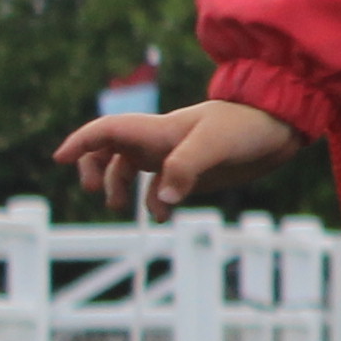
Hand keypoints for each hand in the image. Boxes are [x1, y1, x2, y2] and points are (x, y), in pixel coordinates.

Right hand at [53, 98, 298, 218]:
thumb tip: (161, 199)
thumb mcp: (215, 144)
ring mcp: (176, 155)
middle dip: (94, 167)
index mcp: (159, 131)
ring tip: (122, 208)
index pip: (108, 131)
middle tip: (97, 191)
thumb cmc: (248, 126)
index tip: (59, 159)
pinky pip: (160, 185)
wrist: (282, 126)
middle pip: (110, 149)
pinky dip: (154, 200)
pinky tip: (164, 214)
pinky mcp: (194, 171)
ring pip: (131, 168)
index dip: (81, 142)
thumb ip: (185, 167)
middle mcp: (162, 141)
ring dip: (120, 186)